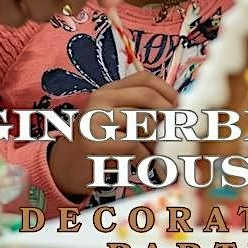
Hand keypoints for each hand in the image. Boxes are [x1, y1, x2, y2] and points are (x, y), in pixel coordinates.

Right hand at [49, 71, 178, 197]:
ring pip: (144, 123)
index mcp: (108, 90)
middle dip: (169, 116)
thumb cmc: (100, 144)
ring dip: (157, 142)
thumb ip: (140, 112)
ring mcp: (95, 119)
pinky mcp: (94, 143)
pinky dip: (145, 158)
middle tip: (177, 134)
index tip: (182, 107)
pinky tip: (143, 164)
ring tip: (155, 153)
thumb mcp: (117, 121)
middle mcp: (100, 99)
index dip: (168, 91)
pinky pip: (134, 146)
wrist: (65, 168)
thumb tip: (180, 114)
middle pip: (148, 98)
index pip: (144, 79)